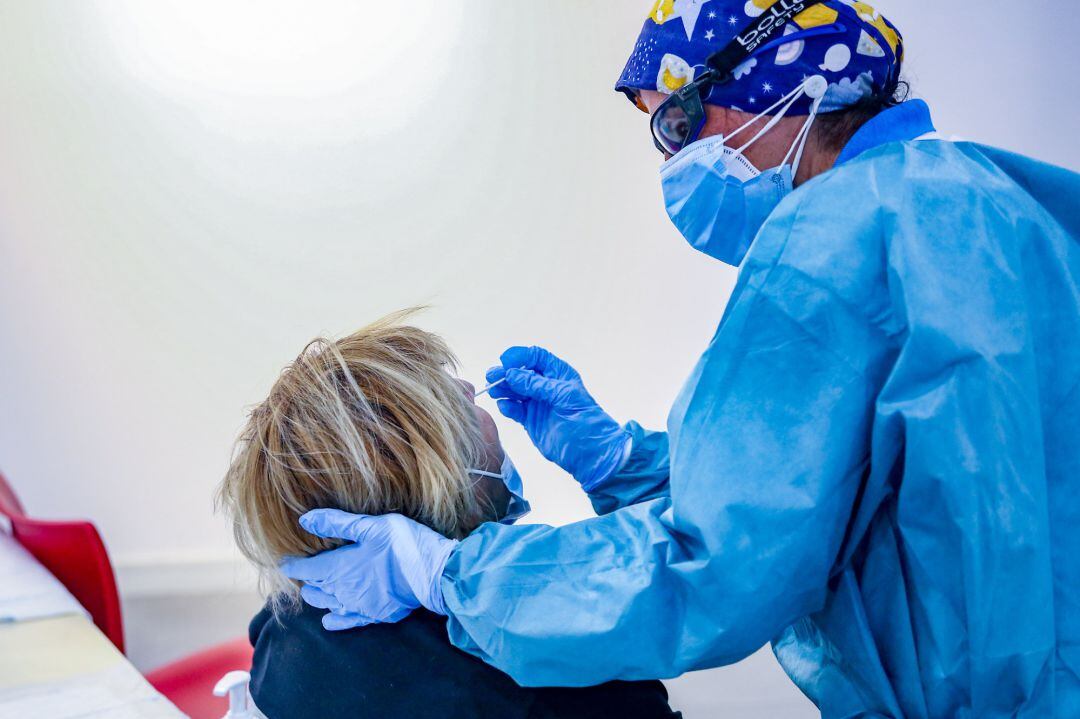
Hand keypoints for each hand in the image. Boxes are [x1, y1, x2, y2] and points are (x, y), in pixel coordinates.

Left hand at [281, 510, 457, 630]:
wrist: (436, 575)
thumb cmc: (405, 545)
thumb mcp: (372, 526)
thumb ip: (337, 523)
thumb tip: (305, 519)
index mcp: (340, 567)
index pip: (306, 569)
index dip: (293, 565)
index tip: (285, 562)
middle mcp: (344, 591)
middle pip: (313, 590)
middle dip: (307, 580)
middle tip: (307, 570)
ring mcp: (359, 606)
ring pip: (327, 605)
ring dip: (319, 596)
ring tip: (318, 587)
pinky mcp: (375, 615)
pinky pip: (346, 622)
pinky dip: (334, 619)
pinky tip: (331, 618)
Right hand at [486, 346, 629, 489]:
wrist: (590, 454)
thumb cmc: (586, 422)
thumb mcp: (564, 397)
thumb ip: (537, 385)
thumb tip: (512, 374)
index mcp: (559, 375)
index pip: (536, 358)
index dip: (520, 357)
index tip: (506, 361)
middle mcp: (546, 387)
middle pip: (521, 373)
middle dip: (506, 373)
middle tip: (492, 376)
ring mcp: (537, 404)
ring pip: (515, 391)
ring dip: (503, 389)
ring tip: (493, 390)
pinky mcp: (531, 420)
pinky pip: (515, 409)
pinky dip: (508, 407)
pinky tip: (504, 405)